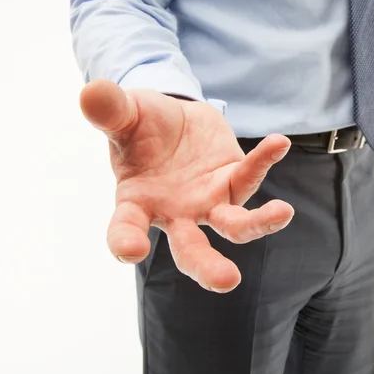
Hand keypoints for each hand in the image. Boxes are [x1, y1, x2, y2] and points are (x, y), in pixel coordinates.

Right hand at [79, 79, 293, 292]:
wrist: (170, 118)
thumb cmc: (140, 126)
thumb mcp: (124, 114)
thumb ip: (110, 110)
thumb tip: (90, 93)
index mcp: (137, 204)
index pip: (127, 229)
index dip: (126, 242)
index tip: (130, 251)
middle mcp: (176, 212)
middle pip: (191, 249)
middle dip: (208, 266)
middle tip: (227, 280)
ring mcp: (208, 201)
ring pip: (233, 224)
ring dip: (258, 223)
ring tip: (283, 213)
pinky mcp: (233, 180)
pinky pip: (249, 174)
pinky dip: (264, 160)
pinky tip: (279, 142)